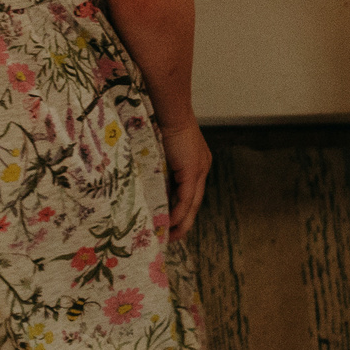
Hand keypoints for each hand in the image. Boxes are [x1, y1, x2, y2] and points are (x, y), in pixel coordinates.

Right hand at [160, 119, 209, 240]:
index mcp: (196, 163)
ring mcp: (200, 170)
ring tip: (170, 237)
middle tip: (172, 238)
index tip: (172, 224)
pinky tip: (171, 224)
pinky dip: (179, 213)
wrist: (169, 111)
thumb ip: (161, 167)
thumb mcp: (162, 151)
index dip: (183, 210)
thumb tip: (148, 183)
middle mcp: (202, 168)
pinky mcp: (193, 171)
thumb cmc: (161, 124)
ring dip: (182, 222)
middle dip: (184, 223)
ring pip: (192, 205)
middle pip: (195, 203)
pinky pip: (187, 199)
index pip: (191, 193)